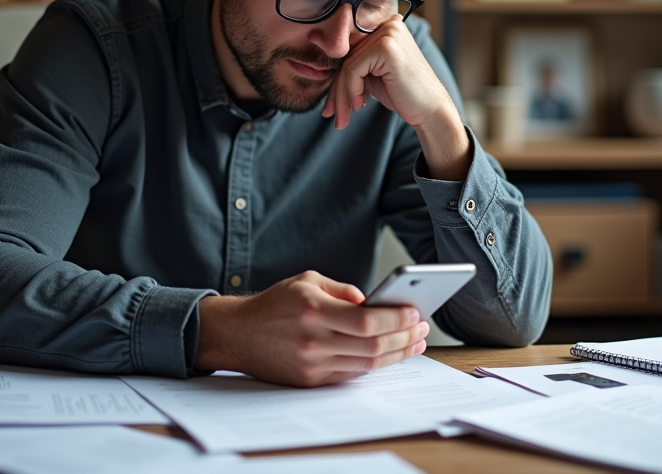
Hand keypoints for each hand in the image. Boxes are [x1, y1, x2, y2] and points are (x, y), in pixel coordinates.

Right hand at [195, 271, 428, 386]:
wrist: (238, 334)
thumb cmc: (275, 304)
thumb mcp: (307, 280)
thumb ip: (343, 290)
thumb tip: (374, 303)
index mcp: (313, 309)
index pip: (366, 321)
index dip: (396, 319)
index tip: (415, 313)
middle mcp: (313, 340)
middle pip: (372, 345)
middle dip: (404, 338)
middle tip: (423, 329)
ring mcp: (312, 364)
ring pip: (366, 364)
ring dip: (396, 354)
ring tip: (414, 343)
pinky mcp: (310, 380)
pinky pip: (351, 375)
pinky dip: (375, 364)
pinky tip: (389, 354)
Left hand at [323, 17, 470, 180]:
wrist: (430, 110)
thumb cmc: (402, 94)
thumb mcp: (372, 74)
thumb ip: (353, 63)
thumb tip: (318, 61)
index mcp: (384, 26)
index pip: (349, 49)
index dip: (336, 77)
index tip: (330, 105)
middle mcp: (387, 24)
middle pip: (346, 57)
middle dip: (336, 90)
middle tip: (330, 114)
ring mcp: (388, 33)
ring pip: (347, 66)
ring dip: (341, 96)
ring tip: (341, 118)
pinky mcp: (386, 47)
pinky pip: (353, 70)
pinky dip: (351, 92)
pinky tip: (359, 106)